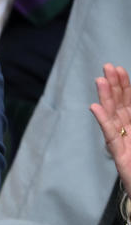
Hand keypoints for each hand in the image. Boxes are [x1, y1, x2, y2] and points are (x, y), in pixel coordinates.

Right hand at [90, 64, 130, 192]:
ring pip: (113, 117)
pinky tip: (96, 108)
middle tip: (106, 68)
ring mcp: (123, 143)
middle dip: (113, 86)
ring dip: (106, 98)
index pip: (130, 102)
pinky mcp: (120, 156)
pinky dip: (103, 121)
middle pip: (119, 105)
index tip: (118, 69)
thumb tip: (126, 106)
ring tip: (99, 81)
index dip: (124, 85)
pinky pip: (110, 136)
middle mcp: (128, 132)